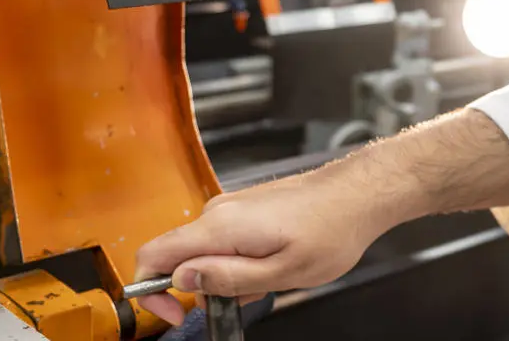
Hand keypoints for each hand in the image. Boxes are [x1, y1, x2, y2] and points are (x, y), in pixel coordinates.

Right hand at [132, 169, 398, 324]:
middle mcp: (217, 213)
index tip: (175, 314)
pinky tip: (271, 264)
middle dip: (200, 288)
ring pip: (203, 253)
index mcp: (220, 228)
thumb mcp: (280, 272)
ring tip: (268, 279)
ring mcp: (229, 208)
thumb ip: (227, 279)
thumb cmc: (329, 231)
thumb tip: (182, 280)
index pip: (153, 255)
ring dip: (224, 277)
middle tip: (243, 298)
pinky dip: (237, 261)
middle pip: (177, 257)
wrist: (356, 195)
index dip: (151, 290)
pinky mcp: (243, 209)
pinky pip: (222, 242)